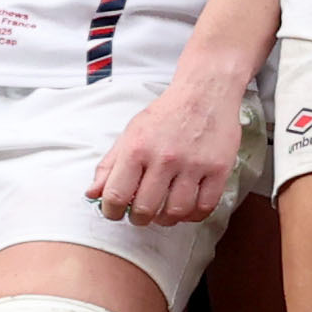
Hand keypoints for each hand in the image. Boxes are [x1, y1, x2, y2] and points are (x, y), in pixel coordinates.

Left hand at [92, 72, 245, 227]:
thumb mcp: (131, 133)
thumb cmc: (166, 114)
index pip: (116, 196)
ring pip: (176, 212)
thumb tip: (92, 193)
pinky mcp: (219, 168)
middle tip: (141, 215)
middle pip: (146, 209)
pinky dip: (193, 215)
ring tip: (164, 213)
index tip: (116, 213)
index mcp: (137, 148)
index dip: (111, 212)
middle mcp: (165, 157)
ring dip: (166, 220)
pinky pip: (205, 206)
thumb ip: (109, 165)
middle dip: (139, 219)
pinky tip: (187, 208)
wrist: (205, 92)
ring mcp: (194, 164)